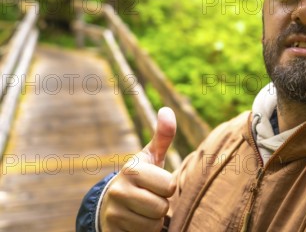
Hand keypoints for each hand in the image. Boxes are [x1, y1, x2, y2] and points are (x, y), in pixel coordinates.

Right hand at [99, 107, 176, 230]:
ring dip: (154, 220)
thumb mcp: (151, 157)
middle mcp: (119, 190)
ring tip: (144, 209)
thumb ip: (163, 136)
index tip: (157, 183)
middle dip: (162, 205)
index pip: (168, 186)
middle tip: (151, 198)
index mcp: (132, 169)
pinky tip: (136, 221)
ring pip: (153, 224)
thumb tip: (167, 110)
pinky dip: (144, 231)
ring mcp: (114, 213)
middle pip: (161, 207)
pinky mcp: (112, 230)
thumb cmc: (141, 177)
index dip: (168, 187)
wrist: (111, 203)